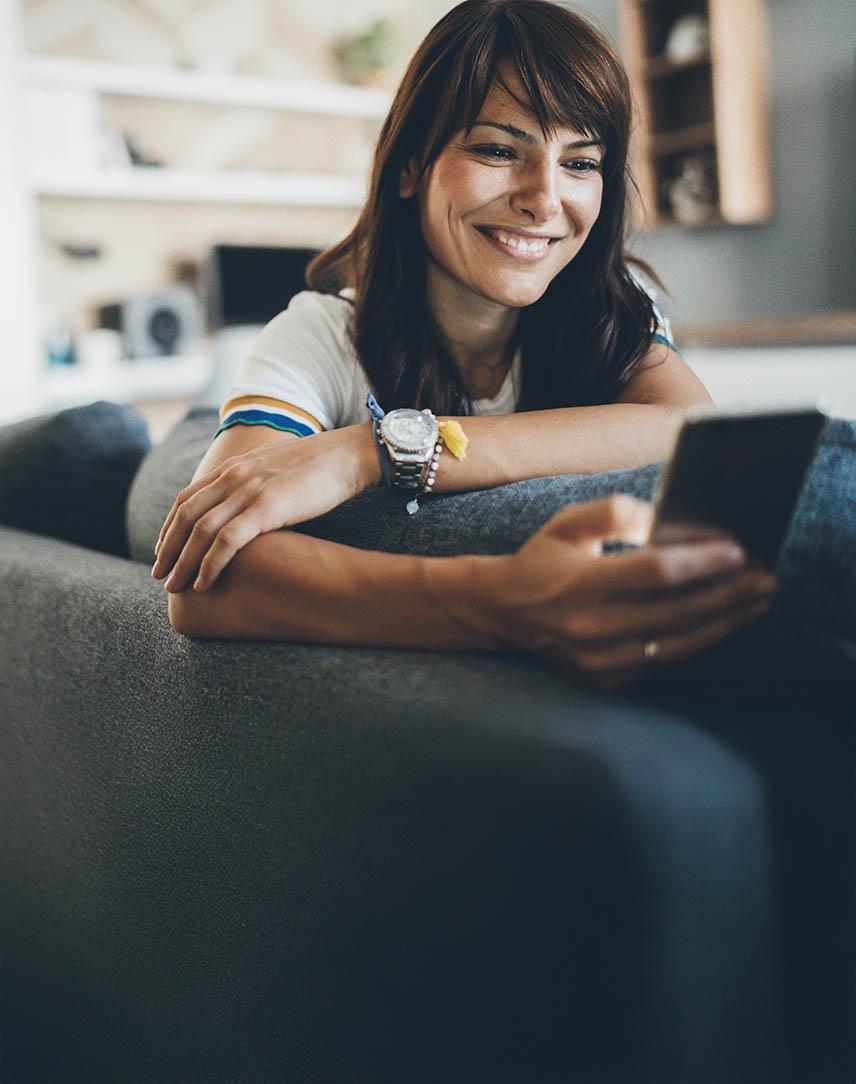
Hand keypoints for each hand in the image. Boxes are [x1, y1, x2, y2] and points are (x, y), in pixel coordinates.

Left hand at [152, 423, 378, 592]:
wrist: (347, 455)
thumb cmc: (319, 469)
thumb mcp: (275, 472)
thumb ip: (254, 487)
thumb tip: (248, 514)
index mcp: (234, 468)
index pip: (187, 499)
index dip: (170, 527)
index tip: (163, 551)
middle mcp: (234, 477)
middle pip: (186, 516)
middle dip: (168, 549)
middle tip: (160, 576)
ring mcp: (248, 491)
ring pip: (201, 531)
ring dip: (183, 562)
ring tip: (175, 587)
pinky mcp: (267, 507)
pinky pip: (227, 540)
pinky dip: (210, 564)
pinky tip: (203, 583)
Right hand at [497, 495, 775, 689]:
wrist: (504, 611)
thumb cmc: (542, 559)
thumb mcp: (568, 522)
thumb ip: (616, 513)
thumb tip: (666, 522)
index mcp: (582, 584)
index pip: (656, 573)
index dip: (701, 562)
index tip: (738, 550)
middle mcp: (592, 627)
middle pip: (678, 612)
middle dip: (728, 594)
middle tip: (765, 577)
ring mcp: (600, 659)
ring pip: (678, 644)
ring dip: (723, 623)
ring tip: (755, 602)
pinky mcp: (606, 678)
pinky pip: (663, 661)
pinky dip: (696, 641)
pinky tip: (720, 622)